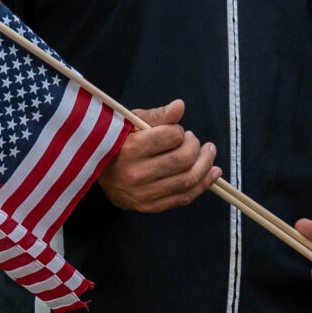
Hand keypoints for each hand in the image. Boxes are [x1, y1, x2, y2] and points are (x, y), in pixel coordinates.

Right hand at [95, 101, 217, 213]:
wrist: (98, 173)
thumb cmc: (118, 143)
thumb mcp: (131, 123)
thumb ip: (157, 116)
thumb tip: (180, 106)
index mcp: (130, 150)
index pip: (172, 137)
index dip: (180, 131)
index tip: (177, 131)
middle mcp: (136, 174)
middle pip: (184, 160)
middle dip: (196, 146)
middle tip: (195, 140)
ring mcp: (143, 194)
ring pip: (188, 180)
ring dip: (206, 163)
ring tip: (209, 152)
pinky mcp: (150, 206)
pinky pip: (184, 197)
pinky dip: (204, 184)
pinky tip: (213, 171)